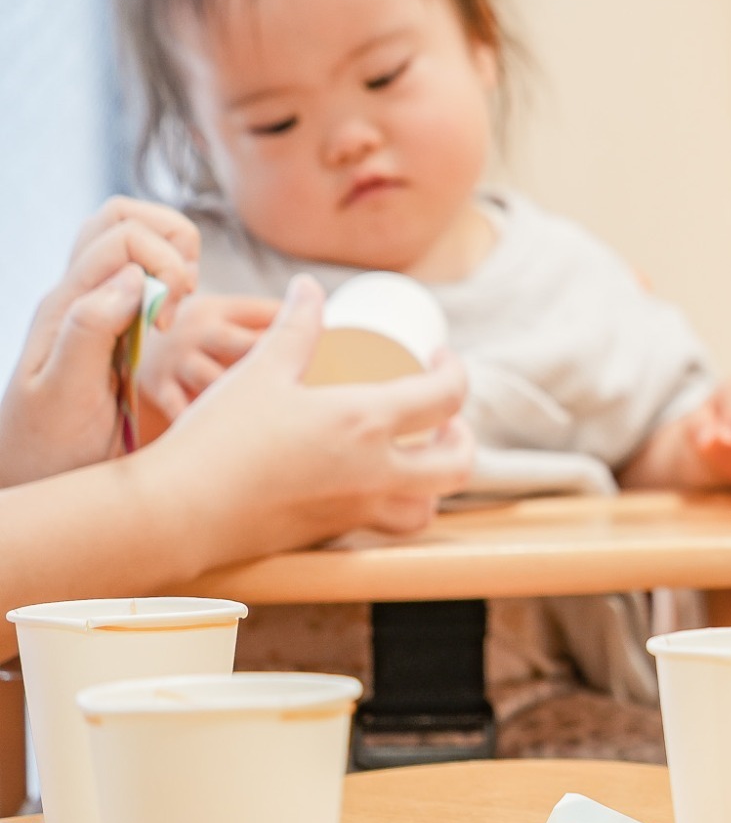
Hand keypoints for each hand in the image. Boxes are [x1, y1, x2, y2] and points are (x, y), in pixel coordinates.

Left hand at [0, 198, 200, 486]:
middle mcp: (76, 295)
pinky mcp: (112, 323)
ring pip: (132, 234)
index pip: (122, 234)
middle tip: (183, 295)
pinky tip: (173, 320)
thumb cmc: (47, 449)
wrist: (34, 478)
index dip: (163, 264)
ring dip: (173, 254)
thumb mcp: (64, 396)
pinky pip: (140, 271)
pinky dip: (171, 277)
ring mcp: (93, 306)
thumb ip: (90, 332)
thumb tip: (132, 277)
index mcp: (65, 305)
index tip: (168, 322)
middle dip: (171, 240)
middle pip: (122, 216)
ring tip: (181, 303)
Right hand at [143, 274, 474, 562]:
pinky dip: (393, 505)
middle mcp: (375, 473)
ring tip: (414, 456)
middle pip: (458, 464)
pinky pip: (384, 525)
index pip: (447, 396)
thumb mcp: (260, 371)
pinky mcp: (329, 535)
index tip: (437, 357)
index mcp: (365, 423)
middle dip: (462, 437)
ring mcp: (355, 510)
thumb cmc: (218, 438)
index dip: (455, 371)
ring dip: (434, 482)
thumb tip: (310, 288)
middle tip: (441, 418)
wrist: (176, 513)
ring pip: (427, 508)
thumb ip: (294, 327)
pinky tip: (365, 481)